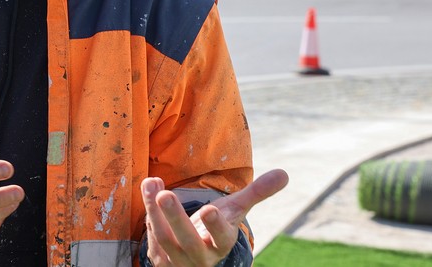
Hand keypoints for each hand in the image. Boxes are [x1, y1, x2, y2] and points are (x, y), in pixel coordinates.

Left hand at [141, 169, 288, 265]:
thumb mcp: (235, 210)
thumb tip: (284, 174)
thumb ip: (256, 193)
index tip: (209, 210)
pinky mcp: (160, 259)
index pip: (221, 237)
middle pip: (187, 240)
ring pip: (163, 238)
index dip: (216, 226)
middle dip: (175, 217)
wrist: (197, 255)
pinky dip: (148, 214)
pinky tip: (147, 189)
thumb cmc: (217, 226)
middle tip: (165, 195)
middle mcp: (201, 255)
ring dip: (154, 211)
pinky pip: (151, 239)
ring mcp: (178, 260)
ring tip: (152, 183)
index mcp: (222, 242)